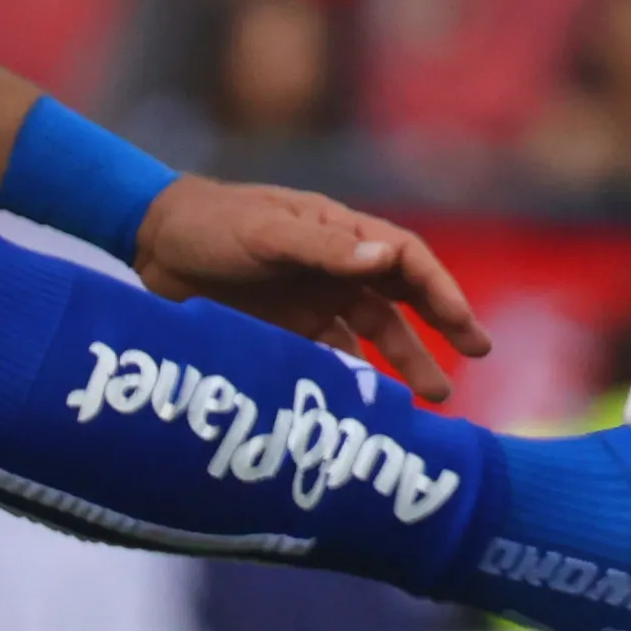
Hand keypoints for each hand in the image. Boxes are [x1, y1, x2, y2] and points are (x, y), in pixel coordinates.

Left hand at [133, 174, 491, 401]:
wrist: (152, 244)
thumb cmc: (212, 223)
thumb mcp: (266, 231)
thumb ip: (323, 247)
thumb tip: (387, 260)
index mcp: (340, 232)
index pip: (407, 259)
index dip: (440, 289)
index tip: (464, 324)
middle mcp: (336, 266)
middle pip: (403, 297)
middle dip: (443, 323)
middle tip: (478, 353)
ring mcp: (313, 298)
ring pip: (373, 333)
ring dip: (405, 360)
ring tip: (434, 398)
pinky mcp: (287, 329)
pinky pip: (331, 357)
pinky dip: (353, 379)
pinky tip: (368, 406)